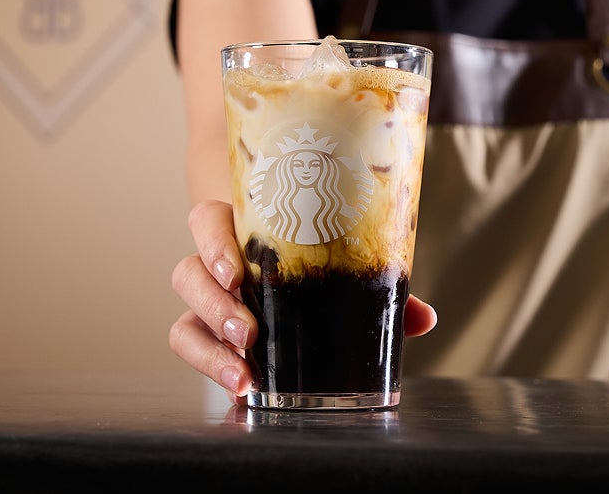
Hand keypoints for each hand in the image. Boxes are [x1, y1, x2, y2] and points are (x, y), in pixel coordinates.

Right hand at [169, 199, 436, 398]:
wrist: (293, 277)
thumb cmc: (318, 265)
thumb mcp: (347, 272)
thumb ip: (381, 291)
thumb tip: (424, 317)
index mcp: (246, 231)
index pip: (208, 221)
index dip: (213, 243)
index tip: (237, 272)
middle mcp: (218, 266)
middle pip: (188, 273)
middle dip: (214, 305)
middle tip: (247, 332)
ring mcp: (209, 304)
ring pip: (184, 316)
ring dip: (209, 345)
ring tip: (243, 371)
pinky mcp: (208, 338)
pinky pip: (189, 347)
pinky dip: (209, 367)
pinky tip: (240, 386)